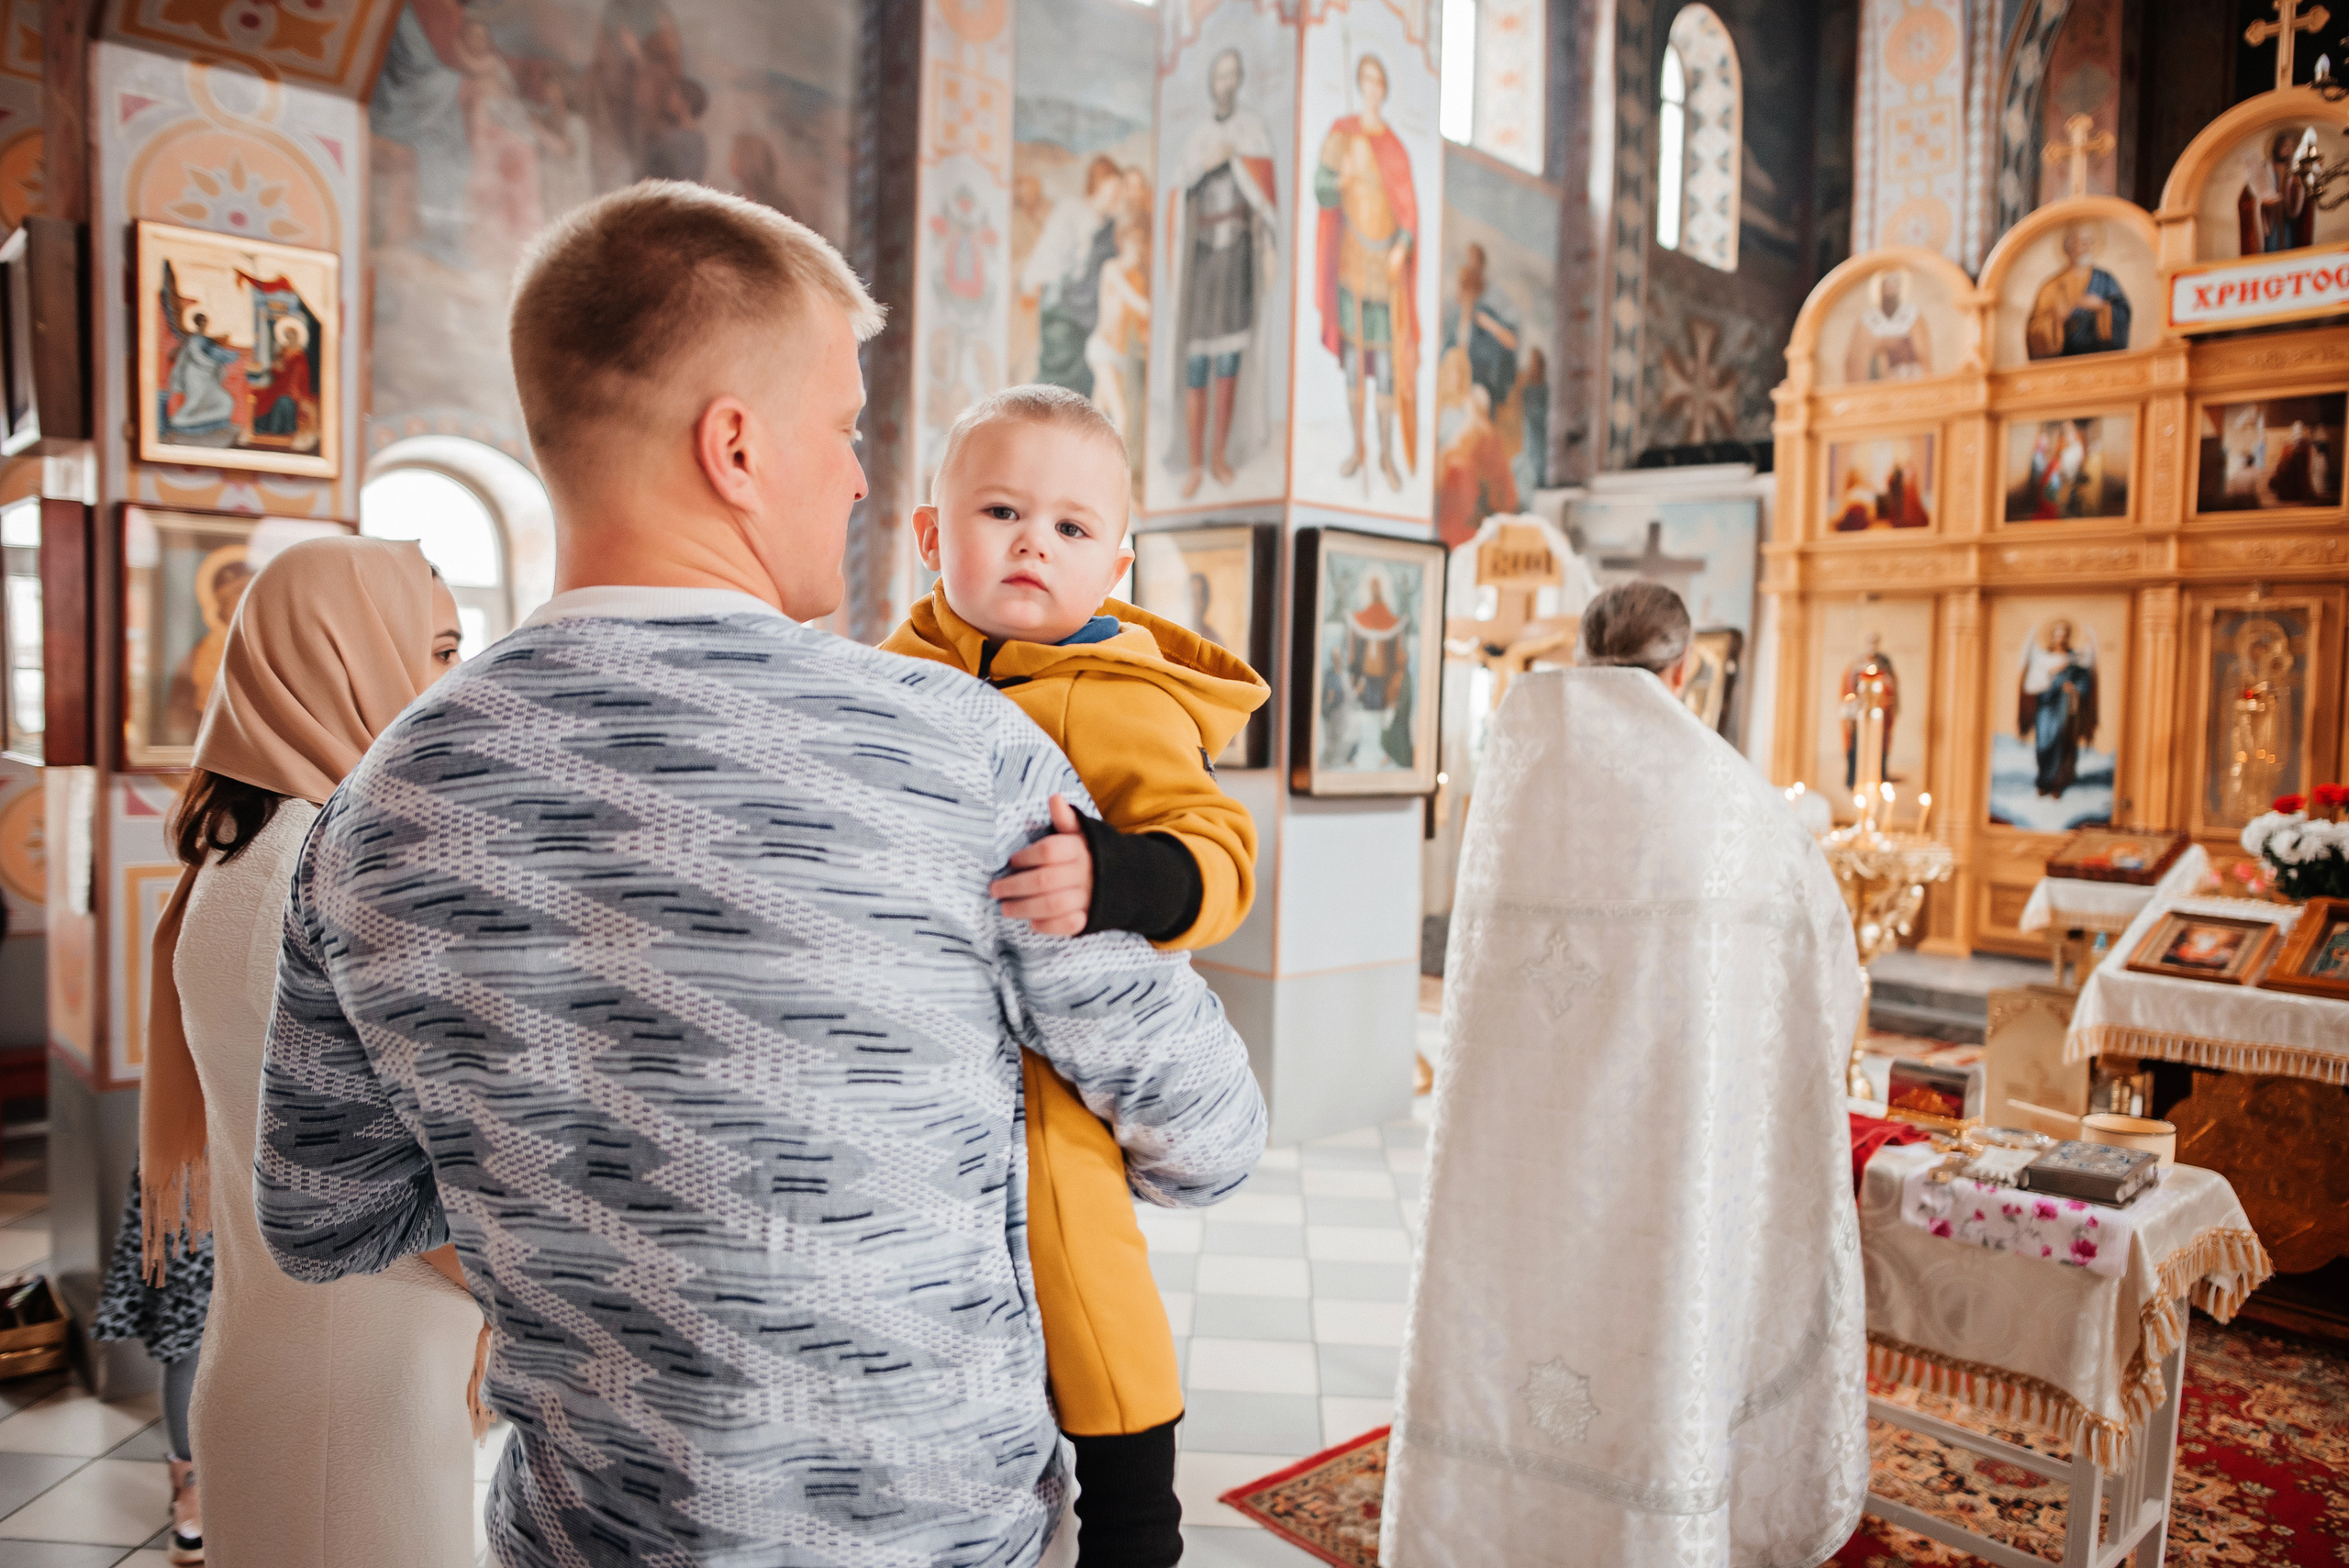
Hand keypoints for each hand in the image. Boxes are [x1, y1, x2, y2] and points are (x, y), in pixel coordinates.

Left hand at [990, 794, 1093, 936]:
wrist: (1125, 879)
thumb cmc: (1088, 853)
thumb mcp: (1080, 833)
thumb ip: (1065, 819)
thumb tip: (1055, 797)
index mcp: (1080, 849)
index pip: (1049, 851)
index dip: (1026, 857)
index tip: (1011, 861)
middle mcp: (1085, 873)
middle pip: (1045, 880)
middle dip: (1015, 886)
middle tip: (995, 889)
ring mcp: (1088, 897)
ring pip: (1053, 905)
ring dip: (1025, 908)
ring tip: (1005, 908)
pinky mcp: (1089, 918)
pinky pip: (1068, 925)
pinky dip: (1048, 926)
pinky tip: (1032, 923)